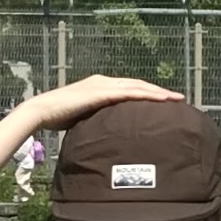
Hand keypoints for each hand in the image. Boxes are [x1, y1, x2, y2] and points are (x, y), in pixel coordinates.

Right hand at [35, 73, 186, 130]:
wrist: (42, 111)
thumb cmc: (58, 118)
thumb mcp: (83, 119)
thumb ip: (97, 122)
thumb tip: (107, 138)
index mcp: (101, 87)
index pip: (130, 89)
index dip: (148, 94)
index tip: (165, 102)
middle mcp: (104, 82)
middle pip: (138, 85)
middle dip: (159, 92)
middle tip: (179, 99)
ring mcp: (102, 86)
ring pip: (137, 87)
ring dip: (157, 93)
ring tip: (175, 99)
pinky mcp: (99, 93)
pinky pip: (127, 93)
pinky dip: (144, 95)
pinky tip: (157, 100)